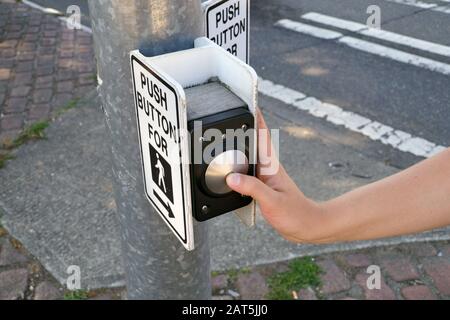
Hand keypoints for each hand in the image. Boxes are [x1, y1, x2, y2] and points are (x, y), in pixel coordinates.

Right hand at [226, 109, 325, 243]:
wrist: (307, 226)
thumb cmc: (295, 213)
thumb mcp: (272, 201)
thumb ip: (252, 188)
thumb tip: (232, 177)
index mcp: (270, 165)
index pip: (262, 133)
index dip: (255, 115)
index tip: (246, 99)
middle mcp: (267, 167)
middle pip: (252, 140)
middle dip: (242, 125)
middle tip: (228, 112)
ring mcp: (264, 176)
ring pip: (248, 154)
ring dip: (238, 144)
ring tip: (224, 135)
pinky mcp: (261, 186)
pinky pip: (246, 170)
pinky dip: (237, 164)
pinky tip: (230, 167)